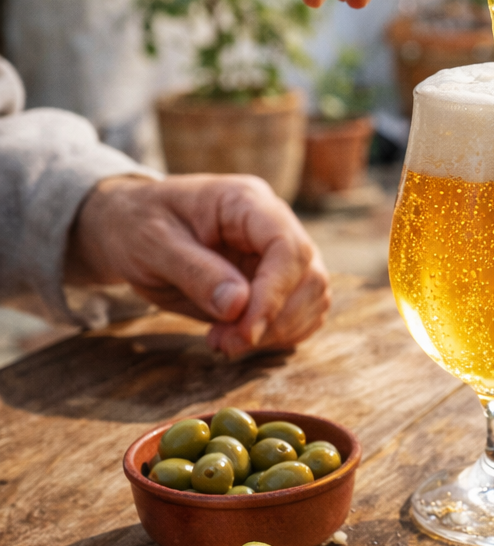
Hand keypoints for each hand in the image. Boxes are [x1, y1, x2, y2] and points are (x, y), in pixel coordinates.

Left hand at [66, 174, 330, 357]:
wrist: (129, 225)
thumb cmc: (136, 224)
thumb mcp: (150, 244)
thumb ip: (194, 271)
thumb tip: (239, 305)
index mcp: (247, 202)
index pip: (288, 247)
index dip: (274, 295)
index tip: (245, 333)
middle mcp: (274, 224)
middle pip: (310, 276)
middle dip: (275, 320)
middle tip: (224, 343)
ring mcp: (279, 252)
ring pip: (313, 297)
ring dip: (277, 331)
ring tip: (224, 341)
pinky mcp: (277, 280)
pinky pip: (301, 311)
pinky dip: (279, 334)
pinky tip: (238, 337)